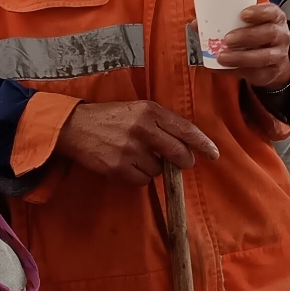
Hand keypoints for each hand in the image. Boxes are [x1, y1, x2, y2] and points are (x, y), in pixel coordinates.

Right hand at [56, 100, 219, 187]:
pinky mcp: (118, 167)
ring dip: (153, 167)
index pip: (185, 129)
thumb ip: (161, 122)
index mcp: (149, 111)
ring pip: (159, 170)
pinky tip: (126, 164)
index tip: (214, 154)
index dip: (202, 144)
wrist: (76, 127)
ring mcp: (130, 149)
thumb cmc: (111, 117)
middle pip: (178, 153)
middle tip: (182, 162)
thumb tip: (186, 144)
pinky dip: (138, 176)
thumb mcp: (137, 110)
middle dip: (183, 161)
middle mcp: (142, 129)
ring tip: (137, 156)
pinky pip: (142, 180)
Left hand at [212, 2, 289, 90]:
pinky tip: (221, 68)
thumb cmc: (255, 34)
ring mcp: (278, 55)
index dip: (259, 12)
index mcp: (275, 18)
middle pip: (269, 33)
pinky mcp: (271, 73)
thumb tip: (196, 22)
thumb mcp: (246, 23)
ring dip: (241, 57)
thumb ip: (224, 20)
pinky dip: (235, 71)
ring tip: (222, 57)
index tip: (242, 14)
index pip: (272, 12)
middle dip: (247, 35)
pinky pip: (255, 73)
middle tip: (227, 38)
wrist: (272, 59)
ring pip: (264, 56)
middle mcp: (281, 35)